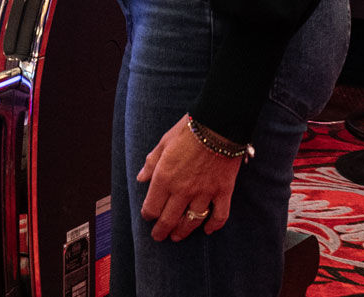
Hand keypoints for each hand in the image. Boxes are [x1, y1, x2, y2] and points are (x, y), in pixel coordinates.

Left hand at [138, 115, 243, 241]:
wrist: (218, 126)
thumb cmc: (187, 131)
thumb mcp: (163, 143)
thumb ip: (151, 163)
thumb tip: (141, 178)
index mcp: (164, 177)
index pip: (152, 206)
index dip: (148, 215)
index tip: (147, 216)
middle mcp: (183, 190)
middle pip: (170, 219)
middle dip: (162, 230)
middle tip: (159, 236)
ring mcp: (204, 193)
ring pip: (192, 221)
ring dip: (183, 232)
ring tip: (177, 237)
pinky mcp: (223, 192)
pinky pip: (219, 215)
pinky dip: (214, 226)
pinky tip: (208, 231)